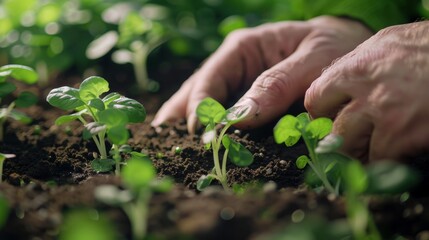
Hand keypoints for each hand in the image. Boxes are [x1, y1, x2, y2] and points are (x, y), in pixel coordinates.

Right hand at [152, 16, 371, 132]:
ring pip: (204, 109)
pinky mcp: (249, 108)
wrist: (349, 51)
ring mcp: (239, 88)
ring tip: (171, 153)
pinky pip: (225, 122)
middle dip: (185, 121)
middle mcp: (234, 68)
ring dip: (192, 131)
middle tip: (169, 148)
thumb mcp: (314, 59)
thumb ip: (278, 84)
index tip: (202, 134)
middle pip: (198, 94)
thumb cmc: (334, 48)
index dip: (201, 107)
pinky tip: (199, 152)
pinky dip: (213, 136)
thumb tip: (239, 117)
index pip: (210, 78)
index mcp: (244, 49)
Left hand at [305, 21, 428, 160]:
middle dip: (337, 138)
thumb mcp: (389, 44)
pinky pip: (378, 159)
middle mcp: (362, 85)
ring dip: (359, 153)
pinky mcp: (401, 132)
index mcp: (356, 64)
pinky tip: (398, 153)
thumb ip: (360, 64)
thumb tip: (339, 83)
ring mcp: (381, 109)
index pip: (315, 97)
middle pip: (327, 124)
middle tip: (352, 142)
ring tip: (374, 150)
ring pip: (346, 145)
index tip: (332, 121)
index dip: (323, 114)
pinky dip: (385, 162)